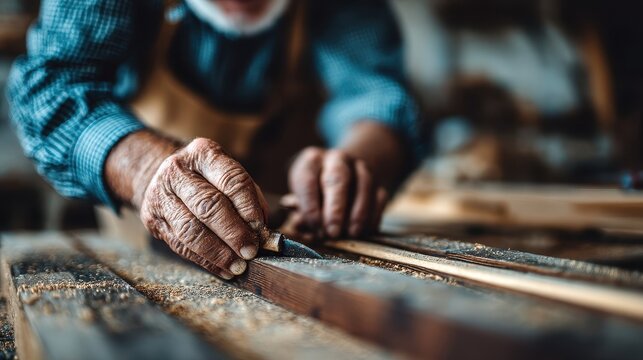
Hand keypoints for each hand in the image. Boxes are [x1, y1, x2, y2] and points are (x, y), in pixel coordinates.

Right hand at [137, 138, 268, 278]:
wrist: (164, 177)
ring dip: (219, 252)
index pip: (231, 180)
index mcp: (203, 154)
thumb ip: (249, 197)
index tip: (261, 229)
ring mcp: (160, 196)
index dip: (248, 207)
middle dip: (234, 232)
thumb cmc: (208, 178)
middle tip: (251, 250)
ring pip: (191, 230)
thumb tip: (263, 230)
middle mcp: (177, 171)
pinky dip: (206, 262)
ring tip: (239, 265)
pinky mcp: (152, 220)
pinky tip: (224, 270)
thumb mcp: (228, 174)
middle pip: (209, 206)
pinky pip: (181, 246)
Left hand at [288, 147, 387, 238]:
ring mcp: (360, 167)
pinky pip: (379, 196)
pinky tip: (366, 230)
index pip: (308, 181)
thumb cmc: (314, 190)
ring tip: (352, 233)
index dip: (311, 207)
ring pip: (364, 185)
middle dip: (336, 208)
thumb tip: (307, 227)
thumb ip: (303, 212)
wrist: (339, 173)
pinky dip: (374, 214)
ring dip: (359, 212)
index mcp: (311, 161)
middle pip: (338, 178)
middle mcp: (336, 159)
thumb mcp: (302, 197)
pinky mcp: (377, 180)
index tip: (315, 227)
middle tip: (333, 232)